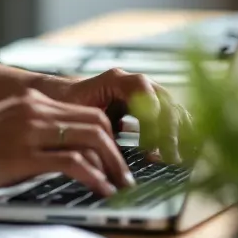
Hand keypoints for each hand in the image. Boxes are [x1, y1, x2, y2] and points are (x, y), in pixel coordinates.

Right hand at [0, 88, 136, 198]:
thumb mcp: (1, 131)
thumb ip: (30, 134)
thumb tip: (62, 156)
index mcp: (28, 101)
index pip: (85, 112)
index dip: (109, 137)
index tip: (117, 160)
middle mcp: (32, 109)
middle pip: (97, 122)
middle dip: (118, 151)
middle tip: (125, 176)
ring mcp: (28, 131)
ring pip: (92, 138)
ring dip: (114, 166)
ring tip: (120, 187)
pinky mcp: (22, 155)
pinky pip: (74, 163)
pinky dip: (95, 179)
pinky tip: (101, 192)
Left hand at [33, 69, 190, 162]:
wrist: (60, 96)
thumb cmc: (65, 105)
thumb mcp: (78, 116)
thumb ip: (97, 131)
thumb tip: (114, 157)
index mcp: (116, 79)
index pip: (144, 91)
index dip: (151, 117)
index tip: (151, 146)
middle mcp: (134, 82)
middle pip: (164, 101)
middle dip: (169, 130)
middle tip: (170, 158)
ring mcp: (144, 93)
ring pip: (171, 108)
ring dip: (177, 133)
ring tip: (175, 158)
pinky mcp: (147, 106)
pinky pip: (169, 117)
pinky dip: (176, 133)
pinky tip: (177, 153)